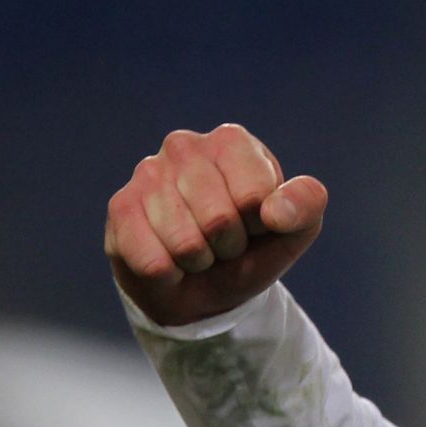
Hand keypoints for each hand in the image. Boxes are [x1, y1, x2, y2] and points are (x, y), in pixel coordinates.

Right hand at [105, 125, 327, 326]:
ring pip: (186, 243)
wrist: (203, 284)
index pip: (255, 195)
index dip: (261, 224)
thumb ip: (305, 207)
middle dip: (229, 246)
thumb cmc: (252, 247)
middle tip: (224, 242)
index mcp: (232, 142)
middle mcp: (184, 146)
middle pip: (219, 219)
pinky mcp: (120, 208)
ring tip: (199, 250)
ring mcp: (146, 173)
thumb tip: (274, 212)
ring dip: (199, 261)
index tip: (255, 224)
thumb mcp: (295, 229)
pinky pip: (153, 261)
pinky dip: (170, 274)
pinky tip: (169, 260)